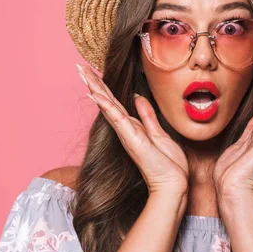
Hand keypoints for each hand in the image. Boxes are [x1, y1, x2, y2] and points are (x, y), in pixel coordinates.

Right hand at [76, 64, 188, 195]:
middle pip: (107, 101)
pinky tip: (96, 94)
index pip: (115, 102)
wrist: (173, 184)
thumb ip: (147, 116)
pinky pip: (117, 119)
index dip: (104, 86)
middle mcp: (126, 129)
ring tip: (82, 73)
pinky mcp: (132, 140)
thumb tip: (137, 98)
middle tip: (79, 66)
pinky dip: (107, 106)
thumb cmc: (168, 165)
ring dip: (95, 88)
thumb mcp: (159, 134)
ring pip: (108, 106)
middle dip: (93, 83)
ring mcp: (127, 135)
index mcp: (133, 127)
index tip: (93, 71)